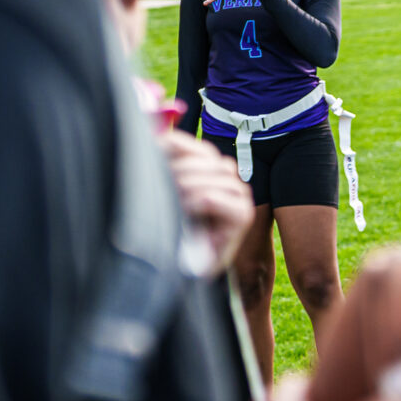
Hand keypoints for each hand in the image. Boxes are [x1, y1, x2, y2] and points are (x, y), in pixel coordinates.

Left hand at [161, 131, 254, 271]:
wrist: (185, 268)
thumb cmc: (173, 231)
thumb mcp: (165, 193)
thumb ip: (165, 164)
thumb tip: (159, 131)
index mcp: (208, 172)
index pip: (200, 149)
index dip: (180, 146)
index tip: (158, 149)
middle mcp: (226, 181)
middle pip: (211, 159)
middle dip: (184, 168)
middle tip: (164, 181)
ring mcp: (238, 199)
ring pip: (222, 176)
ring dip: (194, 185)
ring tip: (176, 199)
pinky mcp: (243, 217)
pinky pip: (231, 201)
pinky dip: (209, 200)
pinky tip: (191, 207)